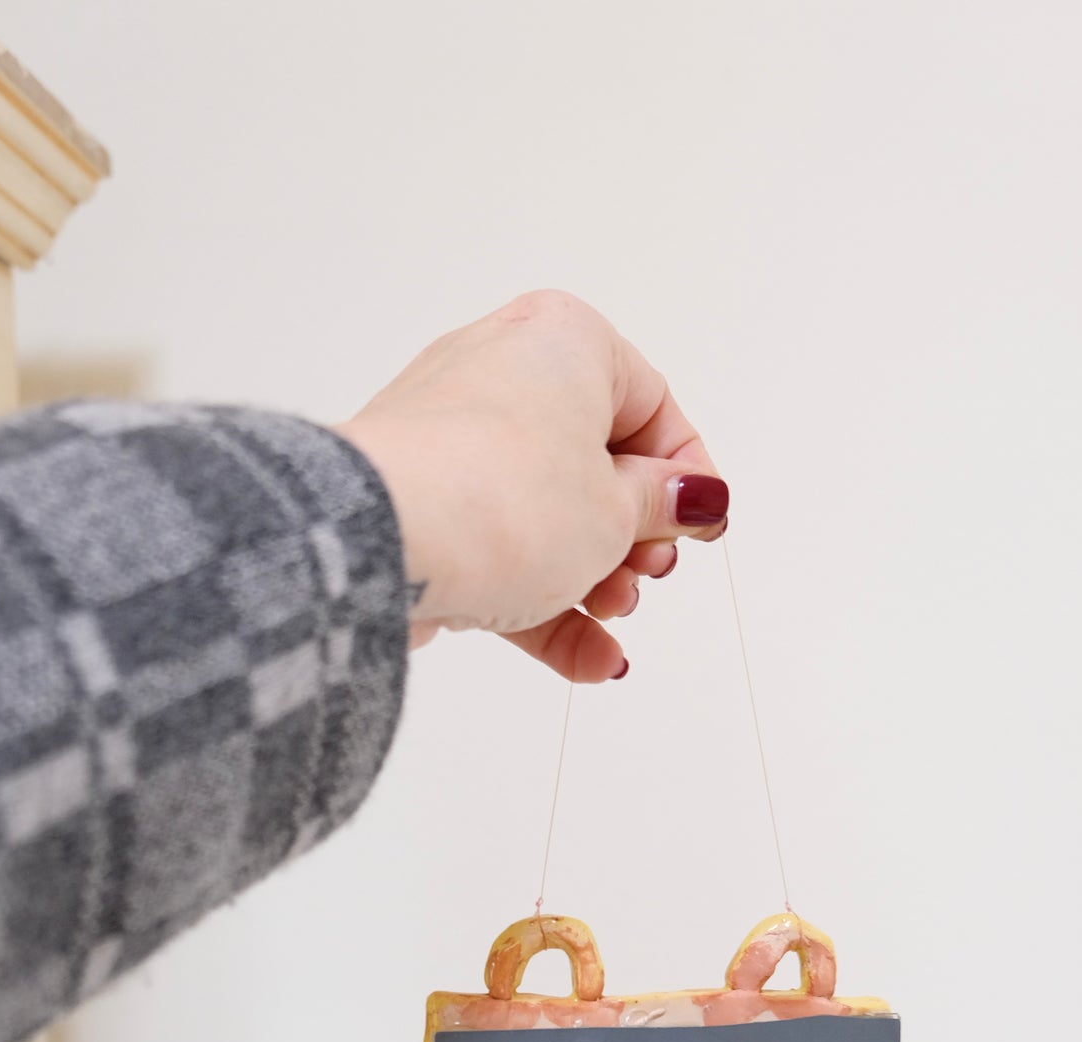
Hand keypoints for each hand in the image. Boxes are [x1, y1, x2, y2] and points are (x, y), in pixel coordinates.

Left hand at [335, 290, 727, 683]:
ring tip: (612, 616)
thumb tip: (695, 497)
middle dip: (631, 537)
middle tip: (645, 577)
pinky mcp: (422, 506)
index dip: (684, 477)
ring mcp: (453, 442)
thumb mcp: (616, 512)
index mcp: (563, 340)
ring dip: (591, 578)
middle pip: (595, 464)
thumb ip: (660, 506)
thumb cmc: (506, 499)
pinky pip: (498, 552)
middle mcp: (504, 371)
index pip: (650, 404)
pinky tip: (591, 660)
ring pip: (545, 516)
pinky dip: (542, 603)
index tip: (698, 531)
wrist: (382, 543)